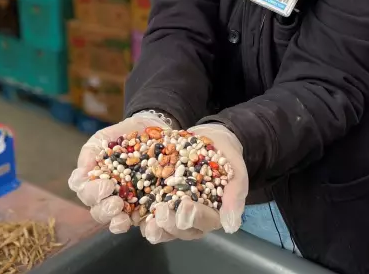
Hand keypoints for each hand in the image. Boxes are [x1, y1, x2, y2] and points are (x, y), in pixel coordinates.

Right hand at [68, 113, 166, 233]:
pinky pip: (142, 221)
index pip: (83, 190)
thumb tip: (83, 170)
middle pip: (97, 210)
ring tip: (126, 217)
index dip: (91, 192)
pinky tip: (148, 222)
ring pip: (115, 220)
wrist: (151, 128)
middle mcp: (106, 195)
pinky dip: (144, 226)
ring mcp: (126, 202)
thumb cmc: (122, 134)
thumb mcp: (103, 138)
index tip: (106, 185)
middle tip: (116, 203)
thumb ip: (91, 153)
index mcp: (93, 179)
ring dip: (118, 222)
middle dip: (105, 210)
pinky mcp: (146, 206)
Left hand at [141, 123, 247, 243]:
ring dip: (154, 227)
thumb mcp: (237, 171)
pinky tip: (132, 210)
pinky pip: (149, 213)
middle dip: (170, 224)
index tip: (185, 206)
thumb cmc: (227, 157)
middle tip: (161, 212)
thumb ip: (235, 195)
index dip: (194, 217)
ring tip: (146, 221)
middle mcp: (193, 219)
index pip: (204, 221)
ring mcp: (174, 212)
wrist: (211, 139)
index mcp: (213, 214)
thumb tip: (231, 226)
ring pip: (164, 227)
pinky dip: (141, 214)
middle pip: (182, 230)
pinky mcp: (158, 201)